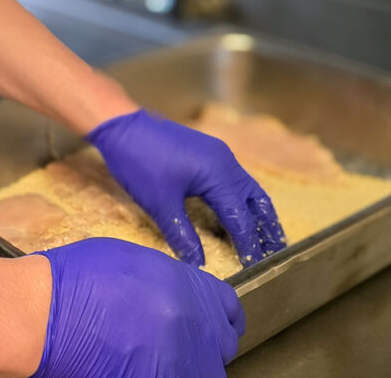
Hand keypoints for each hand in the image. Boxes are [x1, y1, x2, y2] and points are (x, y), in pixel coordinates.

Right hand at [28, 238, 243, 377]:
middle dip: (202, 342)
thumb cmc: (79, 279)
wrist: (46, 313)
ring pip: (203, 371)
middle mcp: (196, 332)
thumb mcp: (136, 262)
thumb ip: (171, 284)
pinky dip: (163, 372)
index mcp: (192, 292)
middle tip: (172, 338)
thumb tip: (182, 300)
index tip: (205, 319)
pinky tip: (135, 363)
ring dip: (185, 363)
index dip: (216, 314)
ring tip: (151, 354)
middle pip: (221, 346)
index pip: (230, 310)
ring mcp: (181, 366)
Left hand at [87, 109, 285, 266]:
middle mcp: (225, 161)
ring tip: (263, 238)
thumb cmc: (139, 162)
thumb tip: (199, 265)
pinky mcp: (206, 150)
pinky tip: (235, 213)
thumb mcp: (160, 204)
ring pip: (247, 187)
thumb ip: (183, 235)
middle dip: (266, 228)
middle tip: (275, 255)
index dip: (249, 246)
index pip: (241, 218)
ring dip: (256, 212)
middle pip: (256, 200)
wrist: (120, 124)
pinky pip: (234, 178)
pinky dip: (241, 199)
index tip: (256, 270)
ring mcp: (217, 153)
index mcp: (218, 174)